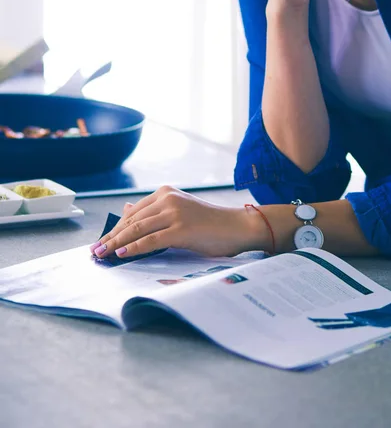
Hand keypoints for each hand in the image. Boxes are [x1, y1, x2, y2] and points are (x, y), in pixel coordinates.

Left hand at [89, 186, 265, 258]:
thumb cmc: (211, 223)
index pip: (133, 212)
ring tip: (102, 254)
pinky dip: (133, 248)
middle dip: (111, 236)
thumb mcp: (179, 212)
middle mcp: (168, 199)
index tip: (101, 240)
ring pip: (137, 229)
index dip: (115, 227)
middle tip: (95, 250)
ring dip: (116, 243)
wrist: (237, 227)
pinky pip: (150, 240)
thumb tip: (127, 208)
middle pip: (131, 220)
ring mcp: (175, 213)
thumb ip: (154, 211)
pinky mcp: (181, 229)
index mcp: (166, 193)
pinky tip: (121, 253)